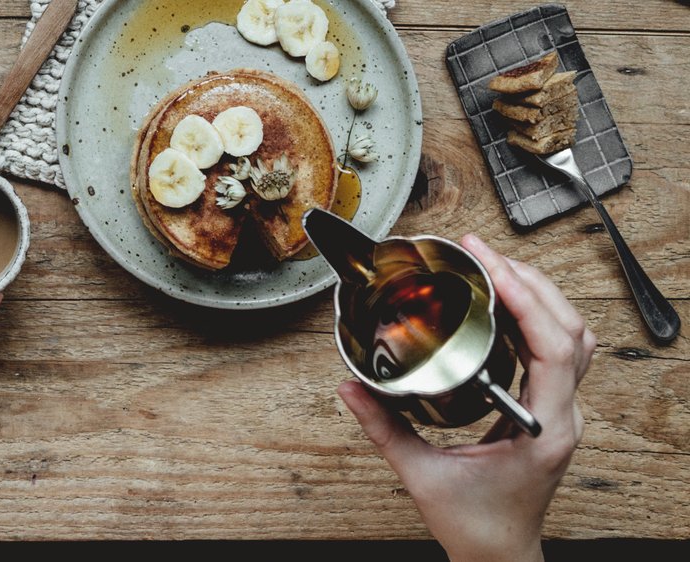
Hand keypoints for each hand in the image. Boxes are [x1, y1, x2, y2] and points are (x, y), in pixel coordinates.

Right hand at [337, 234, 594, 561]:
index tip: (492, 266)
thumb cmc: (477, 526)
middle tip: (482, 252)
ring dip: (538, 293)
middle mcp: (562, 415)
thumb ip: (383, 429)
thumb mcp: (422, 477)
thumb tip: (351, 388)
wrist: (499, 554)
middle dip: (529, 280)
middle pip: (571, 329)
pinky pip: (558, 349)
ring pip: (573, 334)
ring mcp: (561, 410)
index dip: (528, 299)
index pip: (554, 349)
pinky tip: (505, 301)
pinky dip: (536, 315)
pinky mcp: (550, 408)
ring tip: (495, 265)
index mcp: (542, 429)